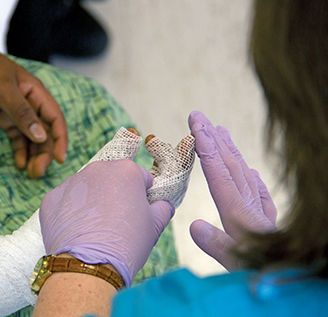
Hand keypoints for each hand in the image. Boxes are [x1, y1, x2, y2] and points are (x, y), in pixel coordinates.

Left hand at [0, 32, 67, 177]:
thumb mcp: (2, 90)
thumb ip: (22, 114)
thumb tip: (41, 137)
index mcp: (37, 93)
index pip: (56, 119)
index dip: (60, 140)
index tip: (59, 160)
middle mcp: (31, 103)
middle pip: (45, 133)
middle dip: (44, 153)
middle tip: (36, 173)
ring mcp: (16, 111)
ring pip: (32, 137)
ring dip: (33, 155)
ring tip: (29, 173)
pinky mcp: (3, 116)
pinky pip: (17, 137)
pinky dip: (20, 150)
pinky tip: (19, 163)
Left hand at [39, 160, 174, 286]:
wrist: (88, 267)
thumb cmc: (126, 244)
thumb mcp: (155, 226)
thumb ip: (163, 207)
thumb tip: (162, 204)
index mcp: (126, 170)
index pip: (140, 177)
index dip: (142, 195)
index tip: (139, 211)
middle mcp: (97, 169)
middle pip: (111, 178)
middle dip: (115, 194)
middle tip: (117, 221)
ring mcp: (71, 182)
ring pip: (87, 187)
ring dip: (92, 200)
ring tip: (95, 228)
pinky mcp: (51, 198)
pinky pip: (65, 200)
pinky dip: (71, 211)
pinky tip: (77, 230)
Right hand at [188, 111, 276, 269]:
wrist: (291, 275)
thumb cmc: (261, 272)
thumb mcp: (234, 263)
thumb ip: (215, 244)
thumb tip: (193, 226)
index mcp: (237, 212)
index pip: (218, 172)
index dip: (206, 147)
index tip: (197, 124)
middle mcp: (248, 205)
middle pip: (229, 165)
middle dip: (213, 138)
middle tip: (200, 117)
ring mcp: (258, 210)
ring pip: (242, 172)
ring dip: (228, 150)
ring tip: (220, 131)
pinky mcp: (266, 220)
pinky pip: (258, 190)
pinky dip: (250, 176)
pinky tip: (250, 171)